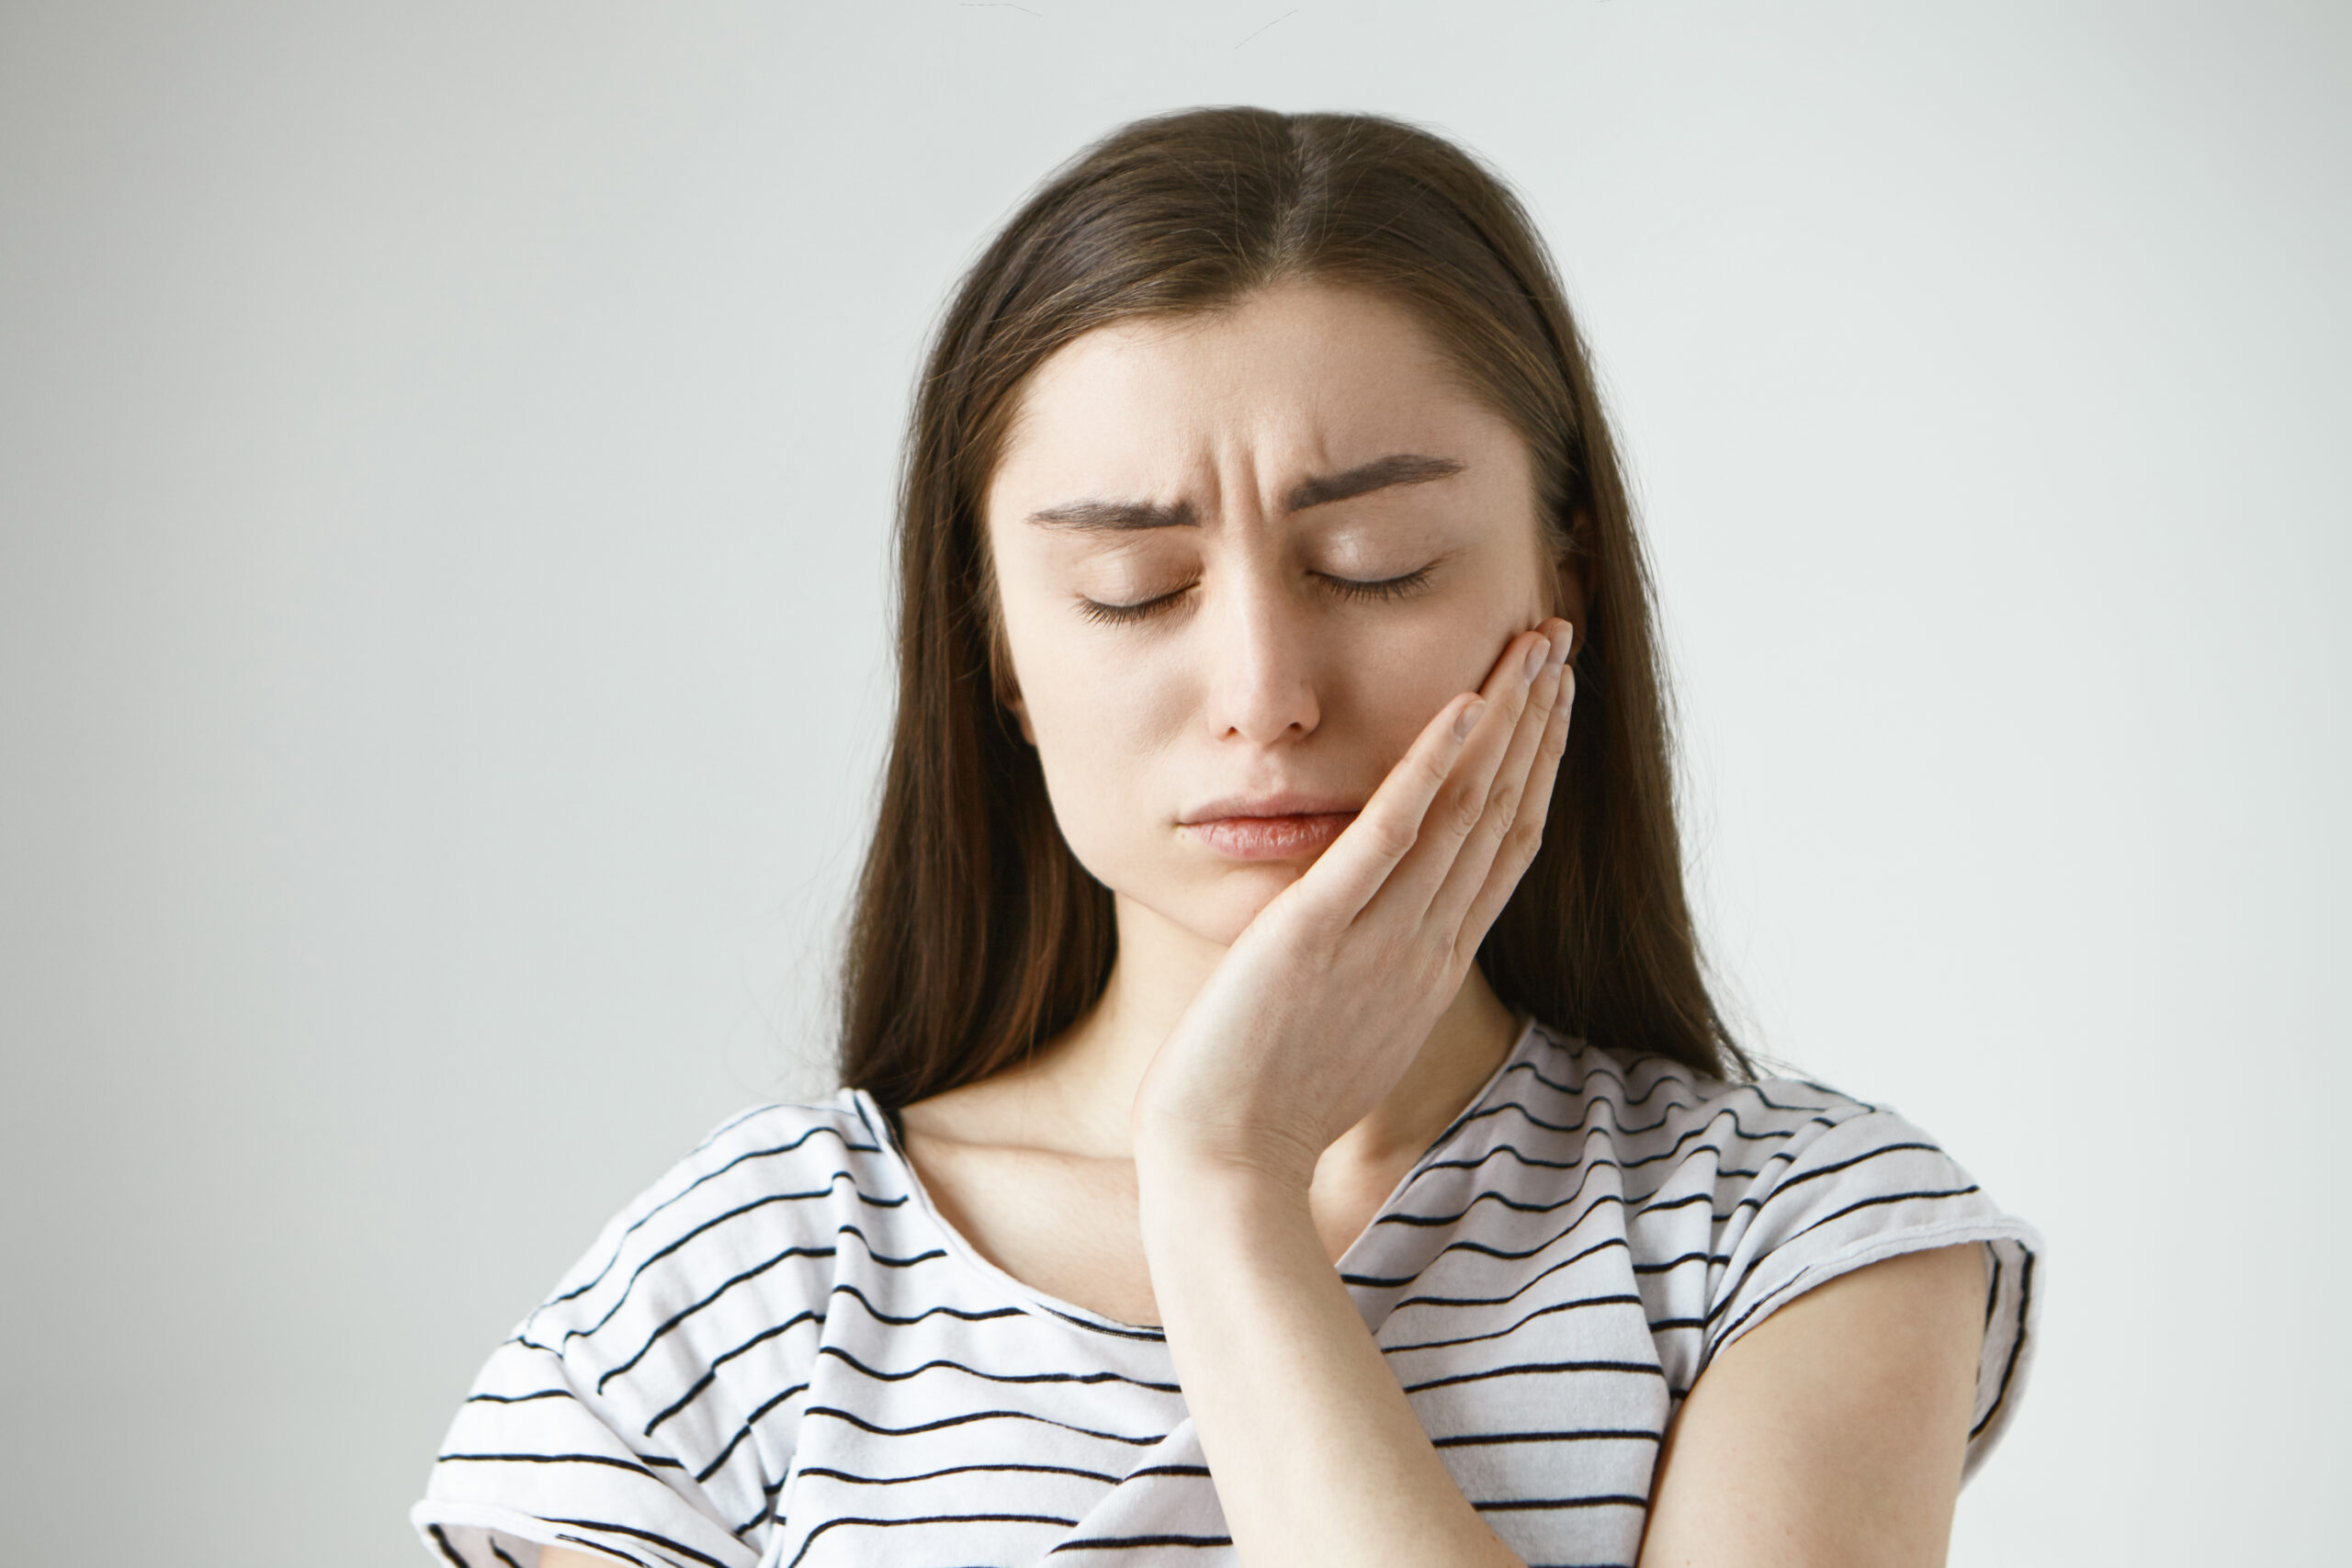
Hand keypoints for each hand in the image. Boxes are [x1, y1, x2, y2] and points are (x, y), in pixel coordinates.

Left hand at [1129, 617, 1576, 1189]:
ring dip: (1504, 722)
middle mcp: (1424, 946)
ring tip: (1532, 646)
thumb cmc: (1265, 1106)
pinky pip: (1387, 840)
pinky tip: (1460, 706)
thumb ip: (1371, 969)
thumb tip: (1374, 929)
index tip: (1553, 702)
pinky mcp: (1317, 933)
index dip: (1537, 768)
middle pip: (1503, 813)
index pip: (1504, 848)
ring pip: (1465, 813)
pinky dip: (1428, 771)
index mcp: (1432, 966)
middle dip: (1537, 722)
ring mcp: (1379, 939)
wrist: (1224, 1165)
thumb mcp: (1343, 1027)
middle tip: (1561, 640)